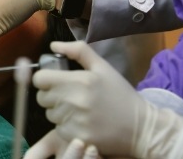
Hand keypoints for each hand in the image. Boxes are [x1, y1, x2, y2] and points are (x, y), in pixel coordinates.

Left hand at [33, 40, 182, 157]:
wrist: (142, 127)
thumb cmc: (120, 94)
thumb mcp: (103, 67)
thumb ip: (78, 51)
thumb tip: (53, 45)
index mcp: (80, 80)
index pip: (40, 79)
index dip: (45, 79)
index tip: (54, 81)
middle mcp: (74, 100)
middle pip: (42, 97)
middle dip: (51, 95)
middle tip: (69, 96)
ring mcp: (75, 121)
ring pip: (49, 113)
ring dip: (58, 111)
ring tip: (78, 110)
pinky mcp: (76, 137)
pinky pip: (58, 129)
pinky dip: (66, 126)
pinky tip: (82, 123)